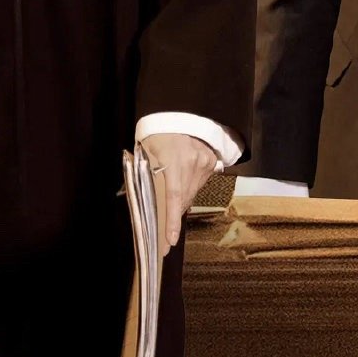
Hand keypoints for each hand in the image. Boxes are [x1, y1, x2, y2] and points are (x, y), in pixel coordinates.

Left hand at [139, 133, 218, 256]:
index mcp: (174, 160)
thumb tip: (147, 203)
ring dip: (181, 202)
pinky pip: (198, 184)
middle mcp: (193, 162)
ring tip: (171, 201)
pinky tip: (182, 182)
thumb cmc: (158, 135)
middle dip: (173, 215)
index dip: (172, 221)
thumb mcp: (146, 153)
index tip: (170, 240)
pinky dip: (189, 189)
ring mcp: (204, 162)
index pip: (174, 196)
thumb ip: (146, 175)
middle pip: (183, 199)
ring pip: (192, 193)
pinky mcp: (210, 162)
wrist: (180, 116)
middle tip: (165, 233)